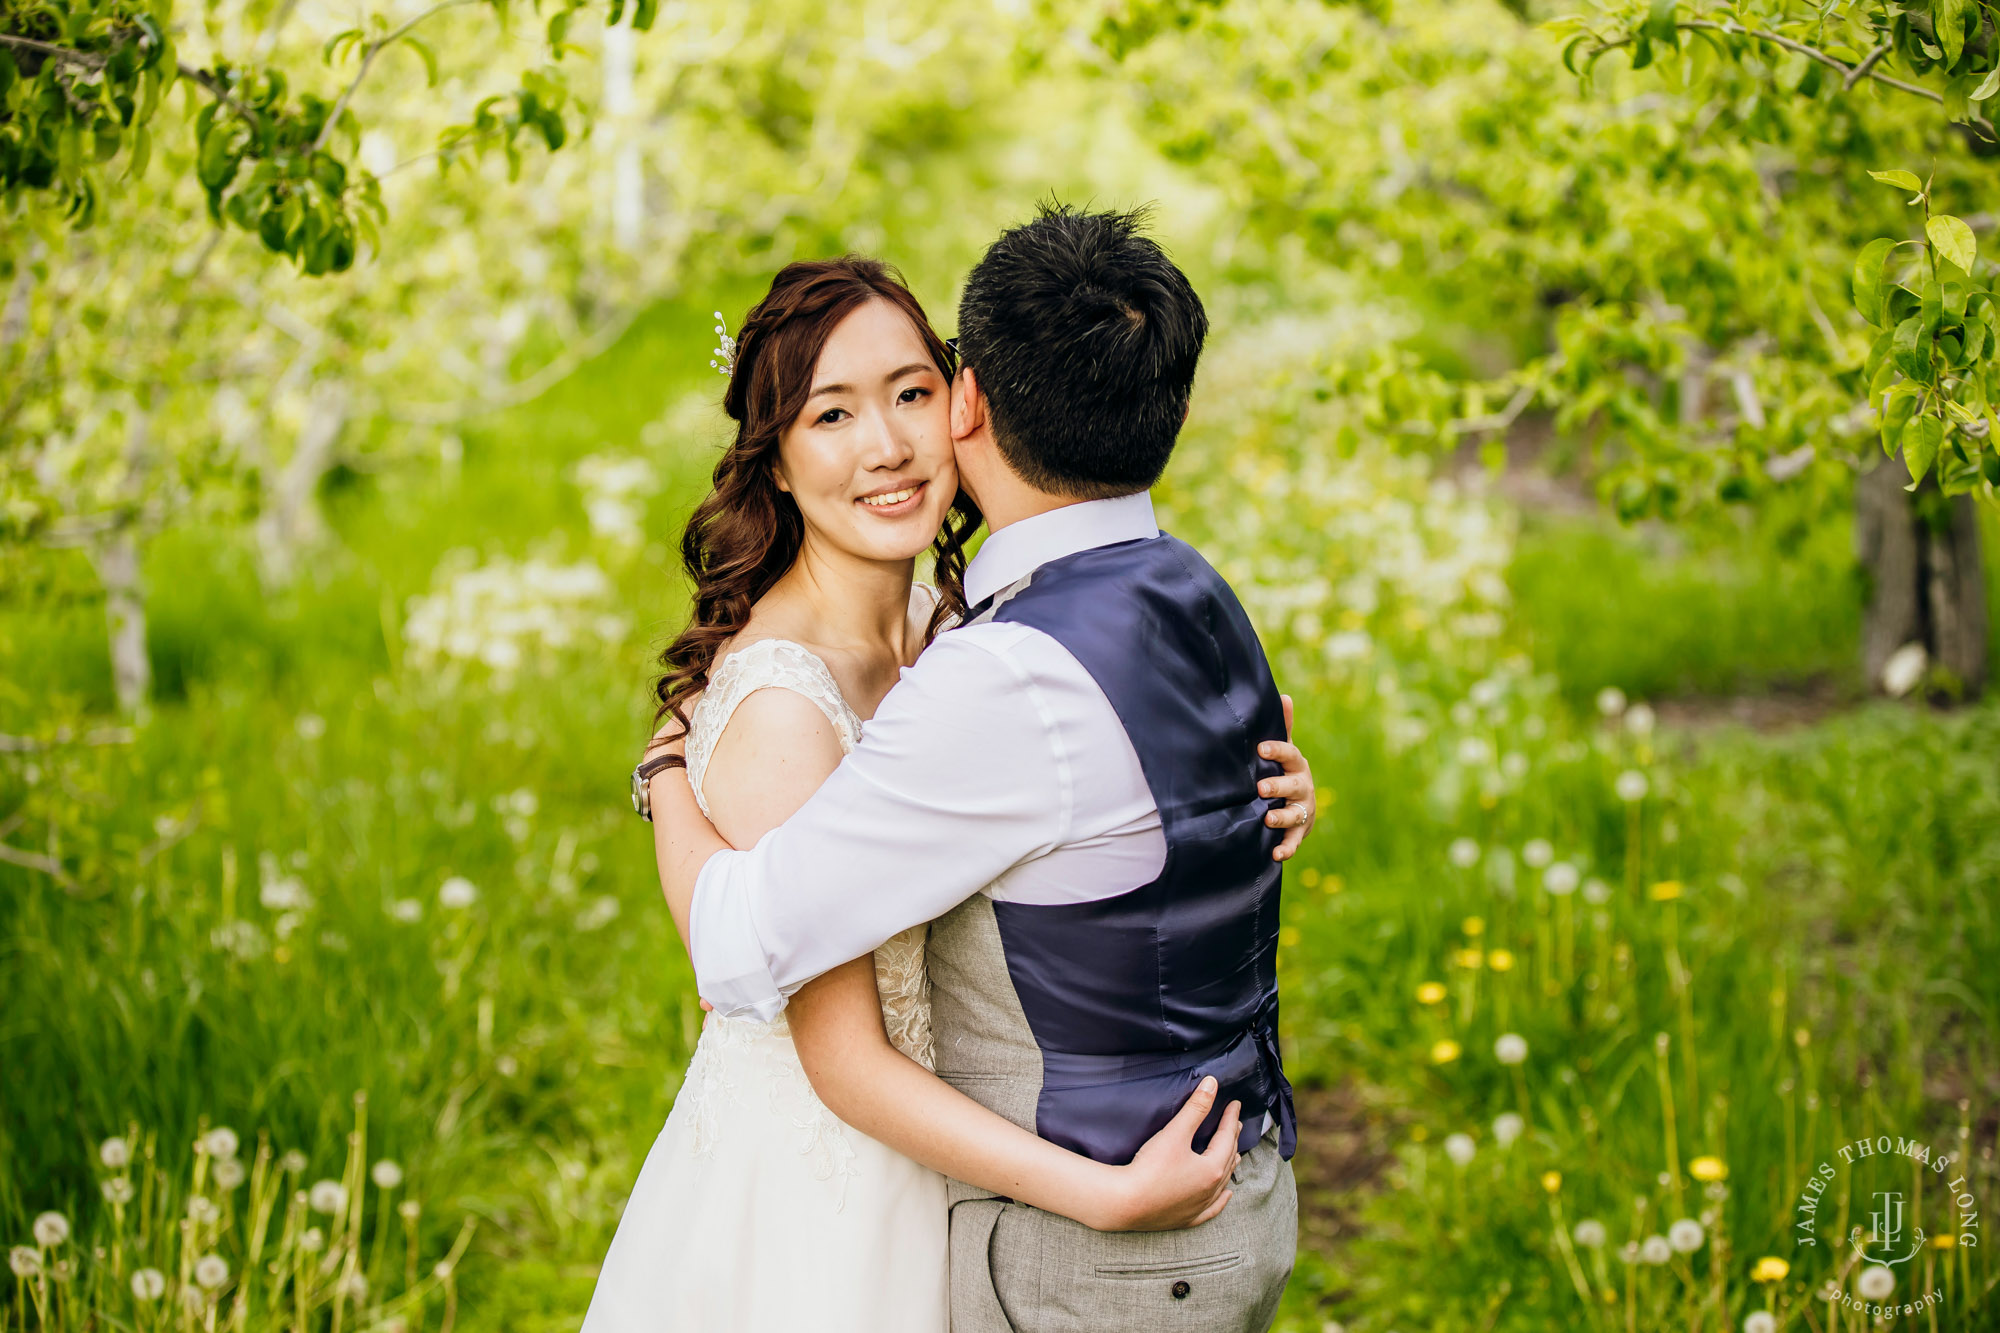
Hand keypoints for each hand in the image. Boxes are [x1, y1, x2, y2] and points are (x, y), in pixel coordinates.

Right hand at [1101, 1077, 1241, 1230]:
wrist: (1125, 1203)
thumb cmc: (1149, 1168)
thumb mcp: (1174, 1133)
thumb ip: (1195, 1108)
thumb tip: (1212, 1084)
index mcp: (1212, 1168)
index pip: (1227, 1136)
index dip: (1231, 1118)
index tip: (1235, 1104)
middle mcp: (1211, 1190)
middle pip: (1227, 1158)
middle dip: (1231, 1138)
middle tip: (1234, 1124)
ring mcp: (1200, 1206)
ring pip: (1222, 1183)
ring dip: (1229, 1165)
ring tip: (1234, 1154)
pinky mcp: (1187, 1218)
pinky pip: (1211, 1209)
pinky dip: (1221, 1200)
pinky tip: (1226, 1195)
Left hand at [1258, 693, 1315, 861]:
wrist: (1298, 805)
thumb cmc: (1285, 771)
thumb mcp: (1284, 752)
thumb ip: (1282, 728)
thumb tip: (1284, 695)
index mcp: (1296, 765)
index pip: (1289, 755)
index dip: (1276, 751)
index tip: (1261, 748)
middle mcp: (1302, 787)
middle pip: (1293, 786)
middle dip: (1278, 786)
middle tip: (1261, 788)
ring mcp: (1302, 810)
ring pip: (1294, 814)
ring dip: (1281, 817)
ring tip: (1267, 819)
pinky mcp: (1298, 832)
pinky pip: (1293, 841)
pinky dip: (1286, 848)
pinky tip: (1275, 854)